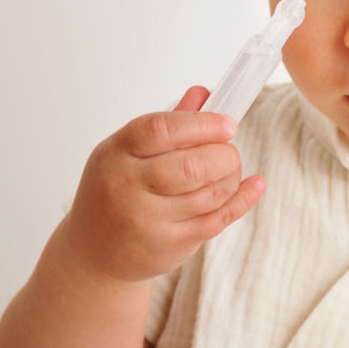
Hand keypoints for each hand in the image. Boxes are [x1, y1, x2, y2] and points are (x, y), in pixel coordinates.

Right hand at [63, 85, 264, 284]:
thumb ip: (167, 125)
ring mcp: (149, 219)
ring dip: (231, 177)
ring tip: (229, 170)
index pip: (162, 129)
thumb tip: (204, 93)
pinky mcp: (170, 244)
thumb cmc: (113, 195)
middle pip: (192, 166)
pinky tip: (253, 186)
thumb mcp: (126, 154)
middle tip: (229, 152)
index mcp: (115, 154)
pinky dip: (241, 200)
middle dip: (223, 155)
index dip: (202, 124)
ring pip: (210, 194)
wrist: (95, 253)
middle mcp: (128, 187)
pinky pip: (217, 219)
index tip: (227, 124)